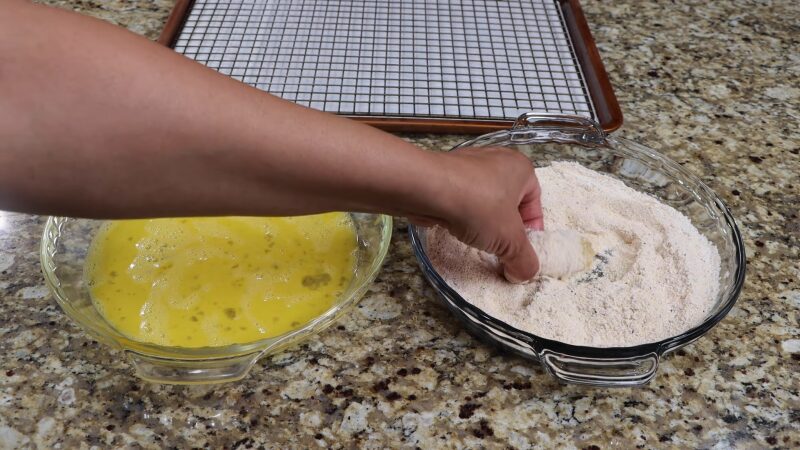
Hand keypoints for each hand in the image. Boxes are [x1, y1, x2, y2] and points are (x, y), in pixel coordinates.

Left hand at [411, 147, 543, 282]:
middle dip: (505, 228)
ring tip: (477, 241)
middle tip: (501, 249)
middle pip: (508, 204)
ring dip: (482, 223)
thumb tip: (523, 274)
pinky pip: (461, 200)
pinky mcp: (444, 176)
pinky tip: (456, 229)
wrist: (425, 187)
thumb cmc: (477, 206)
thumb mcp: (510, 240)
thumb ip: (523, 260)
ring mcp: (468, 165)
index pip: (535, 204)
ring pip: (483, 202)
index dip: (531, 231)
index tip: (521, 251)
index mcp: (520, 168)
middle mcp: (496, 160)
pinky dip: (461, 216)